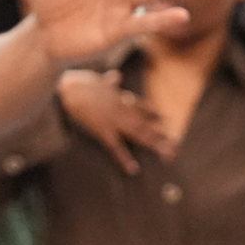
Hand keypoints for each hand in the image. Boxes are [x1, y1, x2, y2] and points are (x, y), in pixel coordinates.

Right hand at [59, 69, 176, 174]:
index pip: (139, 106)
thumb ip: (109, 81)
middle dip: (159, 134)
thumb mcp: (97, 80)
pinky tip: (133, 169)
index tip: (164, 118)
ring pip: (138, 134)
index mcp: (120, 99)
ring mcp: (115, 121)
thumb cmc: (80, 84)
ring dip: (153, 144)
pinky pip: (116, 147)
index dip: (152, 112)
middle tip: (176, 143)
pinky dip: (125, 159)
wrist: (68, 89)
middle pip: (144, 124)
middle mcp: (122, 110)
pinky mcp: (103, 131)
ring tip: (167, 154)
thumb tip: (116, 75)